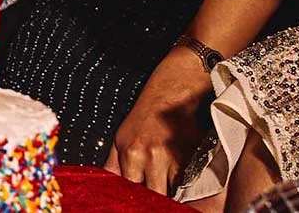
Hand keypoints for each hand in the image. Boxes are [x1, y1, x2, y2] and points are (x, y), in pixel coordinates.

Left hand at [105, 47, 211, 195]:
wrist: (172, 96)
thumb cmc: (144, 118)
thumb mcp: (120, 139)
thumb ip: (113, 165)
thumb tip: (103, 183)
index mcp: (132, 154)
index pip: (129, 189)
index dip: (133, 199)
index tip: (134, 202)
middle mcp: (153, 159)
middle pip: (153, 195)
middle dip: (153, 200)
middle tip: (152, 198)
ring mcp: (175, 160)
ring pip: (173, 193)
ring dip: (170, 195)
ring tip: (165, 191)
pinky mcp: (194, 160)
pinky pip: (190, 184)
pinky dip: (185, 189)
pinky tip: (181, 188)